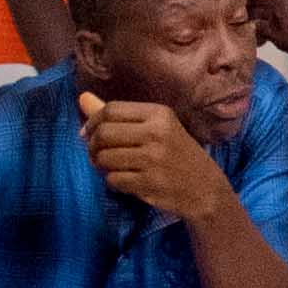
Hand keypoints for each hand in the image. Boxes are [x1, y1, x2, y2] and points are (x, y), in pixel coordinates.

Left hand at [82, 93, 233, 223]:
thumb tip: (82, 98)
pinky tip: (125, 181)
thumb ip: (118, 115)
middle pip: (104, 133)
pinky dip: (113, 182)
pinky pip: (113, 179)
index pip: (111, 110)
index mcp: (159, 114)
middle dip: (92, 146)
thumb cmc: (176, 155)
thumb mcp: (155, 128)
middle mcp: (157, 133)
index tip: (89, 134)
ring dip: (101, 165)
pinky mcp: (150, 182)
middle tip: (96, 154)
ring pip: (105, 158)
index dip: (92, 122)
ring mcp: (154, 159)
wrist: (206, 189)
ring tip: (111, 168)